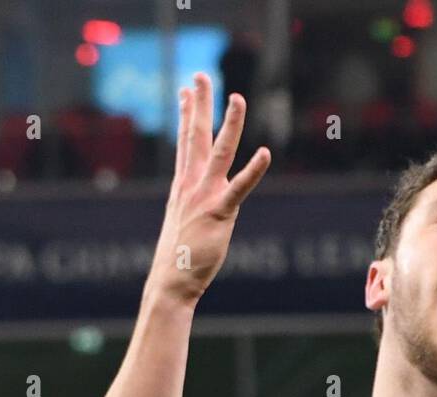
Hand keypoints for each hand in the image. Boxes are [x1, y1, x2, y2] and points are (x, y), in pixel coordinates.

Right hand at [146, 72, 270, 306]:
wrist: (172, 281)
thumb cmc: (179, 259)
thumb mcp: (183, 225)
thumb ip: (192, 208)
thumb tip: (197, 206)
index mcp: (183, 187)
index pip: (185, 143)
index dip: (187, 115)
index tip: (186, 91)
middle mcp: (191, 186)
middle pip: (196, 136)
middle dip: (200, 104)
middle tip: (201, 75)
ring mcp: (205, 197)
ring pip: (219, 152)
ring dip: (229, 124)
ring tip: (237, 98)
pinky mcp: (220, 213)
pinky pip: (239, 188)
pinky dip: (253, 170)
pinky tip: (265, 153)